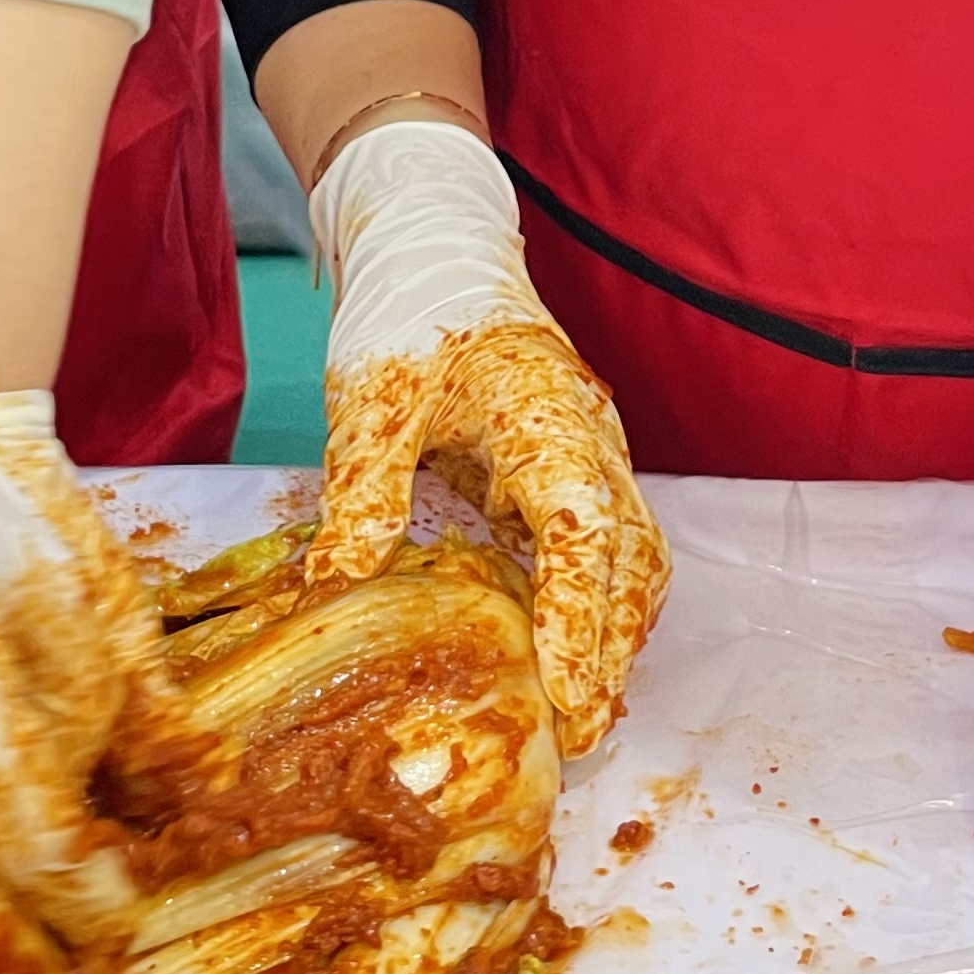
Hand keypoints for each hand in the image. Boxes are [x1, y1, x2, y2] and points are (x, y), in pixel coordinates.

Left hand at [302, 121, 667, 756]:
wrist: (438, 236)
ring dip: (615, 636)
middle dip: (613, 652)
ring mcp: (590, 452)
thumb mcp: (372, 394)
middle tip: (579, 737)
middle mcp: (590, 438)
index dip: (580, 618)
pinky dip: (599, 607)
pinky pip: (606, 547)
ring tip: (580, 715)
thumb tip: (339, 580)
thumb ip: (366, 486)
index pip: (585, 531)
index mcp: (548, 415)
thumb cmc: (410, 304)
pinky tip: (565, 657)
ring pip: (633, 558)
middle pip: (632, 560)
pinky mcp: (571, 467)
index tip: (568, 691)